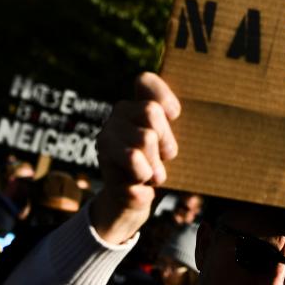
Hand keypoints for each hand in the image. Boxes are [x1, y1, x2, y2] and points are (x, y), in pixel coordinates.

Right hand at [90, 72, 180, 244]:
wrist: (130, 203)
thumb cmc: (157, 166)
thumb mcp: (168, 143)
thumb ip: (173, 126)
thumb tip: (178, 120)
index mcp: (133, 106)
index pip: (145, 81)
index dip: (164, 96)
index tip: (175, 116)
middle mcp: (116, 116)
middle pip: (151, 111)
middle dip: (166, 138)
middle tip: (167, 157)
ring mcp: (107, 139)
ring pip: (145, 138)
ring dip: (158, 164)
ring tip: (155, 174)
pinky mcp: (106, 164)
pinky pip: (135, 165)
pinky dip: (145, 180)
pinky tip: (141, 185)